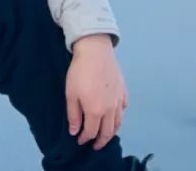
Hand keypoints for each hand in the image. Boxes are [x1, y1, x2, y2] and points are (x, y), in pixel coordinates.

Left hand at [65, 34, 127, 150]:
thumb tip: (75, 132)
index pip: (92, 132)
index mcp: (96, 111)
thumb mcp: (71, 94)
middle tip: (95, 146)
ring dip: (112, 132)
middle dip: (101, 141)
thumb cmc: (79, 72)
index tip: (79, 141)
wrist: (95, 51)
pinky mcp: (123, 90)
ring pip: (119, 122)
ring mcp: (119, 100)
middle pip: (108, 131)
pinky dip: (120, 116)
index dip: (85, 139)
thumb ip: (74, 115)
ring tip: (106, 135)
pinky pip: (124, 108)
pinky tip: (115, 114)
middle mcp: (110, 109)